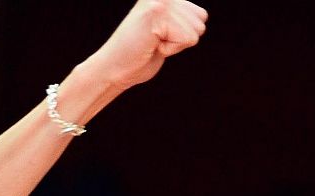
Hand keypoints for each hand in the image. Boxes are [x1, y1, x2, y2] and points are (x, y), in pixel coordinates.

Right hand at [86, 0, 207, 89]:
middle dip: (181, 39)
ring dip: (175, 44)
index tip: (161, 38)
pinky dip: (171, 49)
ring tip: (153, 43)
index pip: (201, 16)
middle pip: (200, 23)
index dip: (185, 35)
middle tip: (155, 42)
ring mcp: (160, 1)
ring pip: (195, 30)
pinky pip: (186, 38)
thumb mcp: (165, 31)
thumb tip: (202, 17)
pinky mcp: (157, 12)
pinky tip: (151, 45)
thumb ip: (180, 19)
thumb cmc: (138, 55)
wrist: (113, 69)